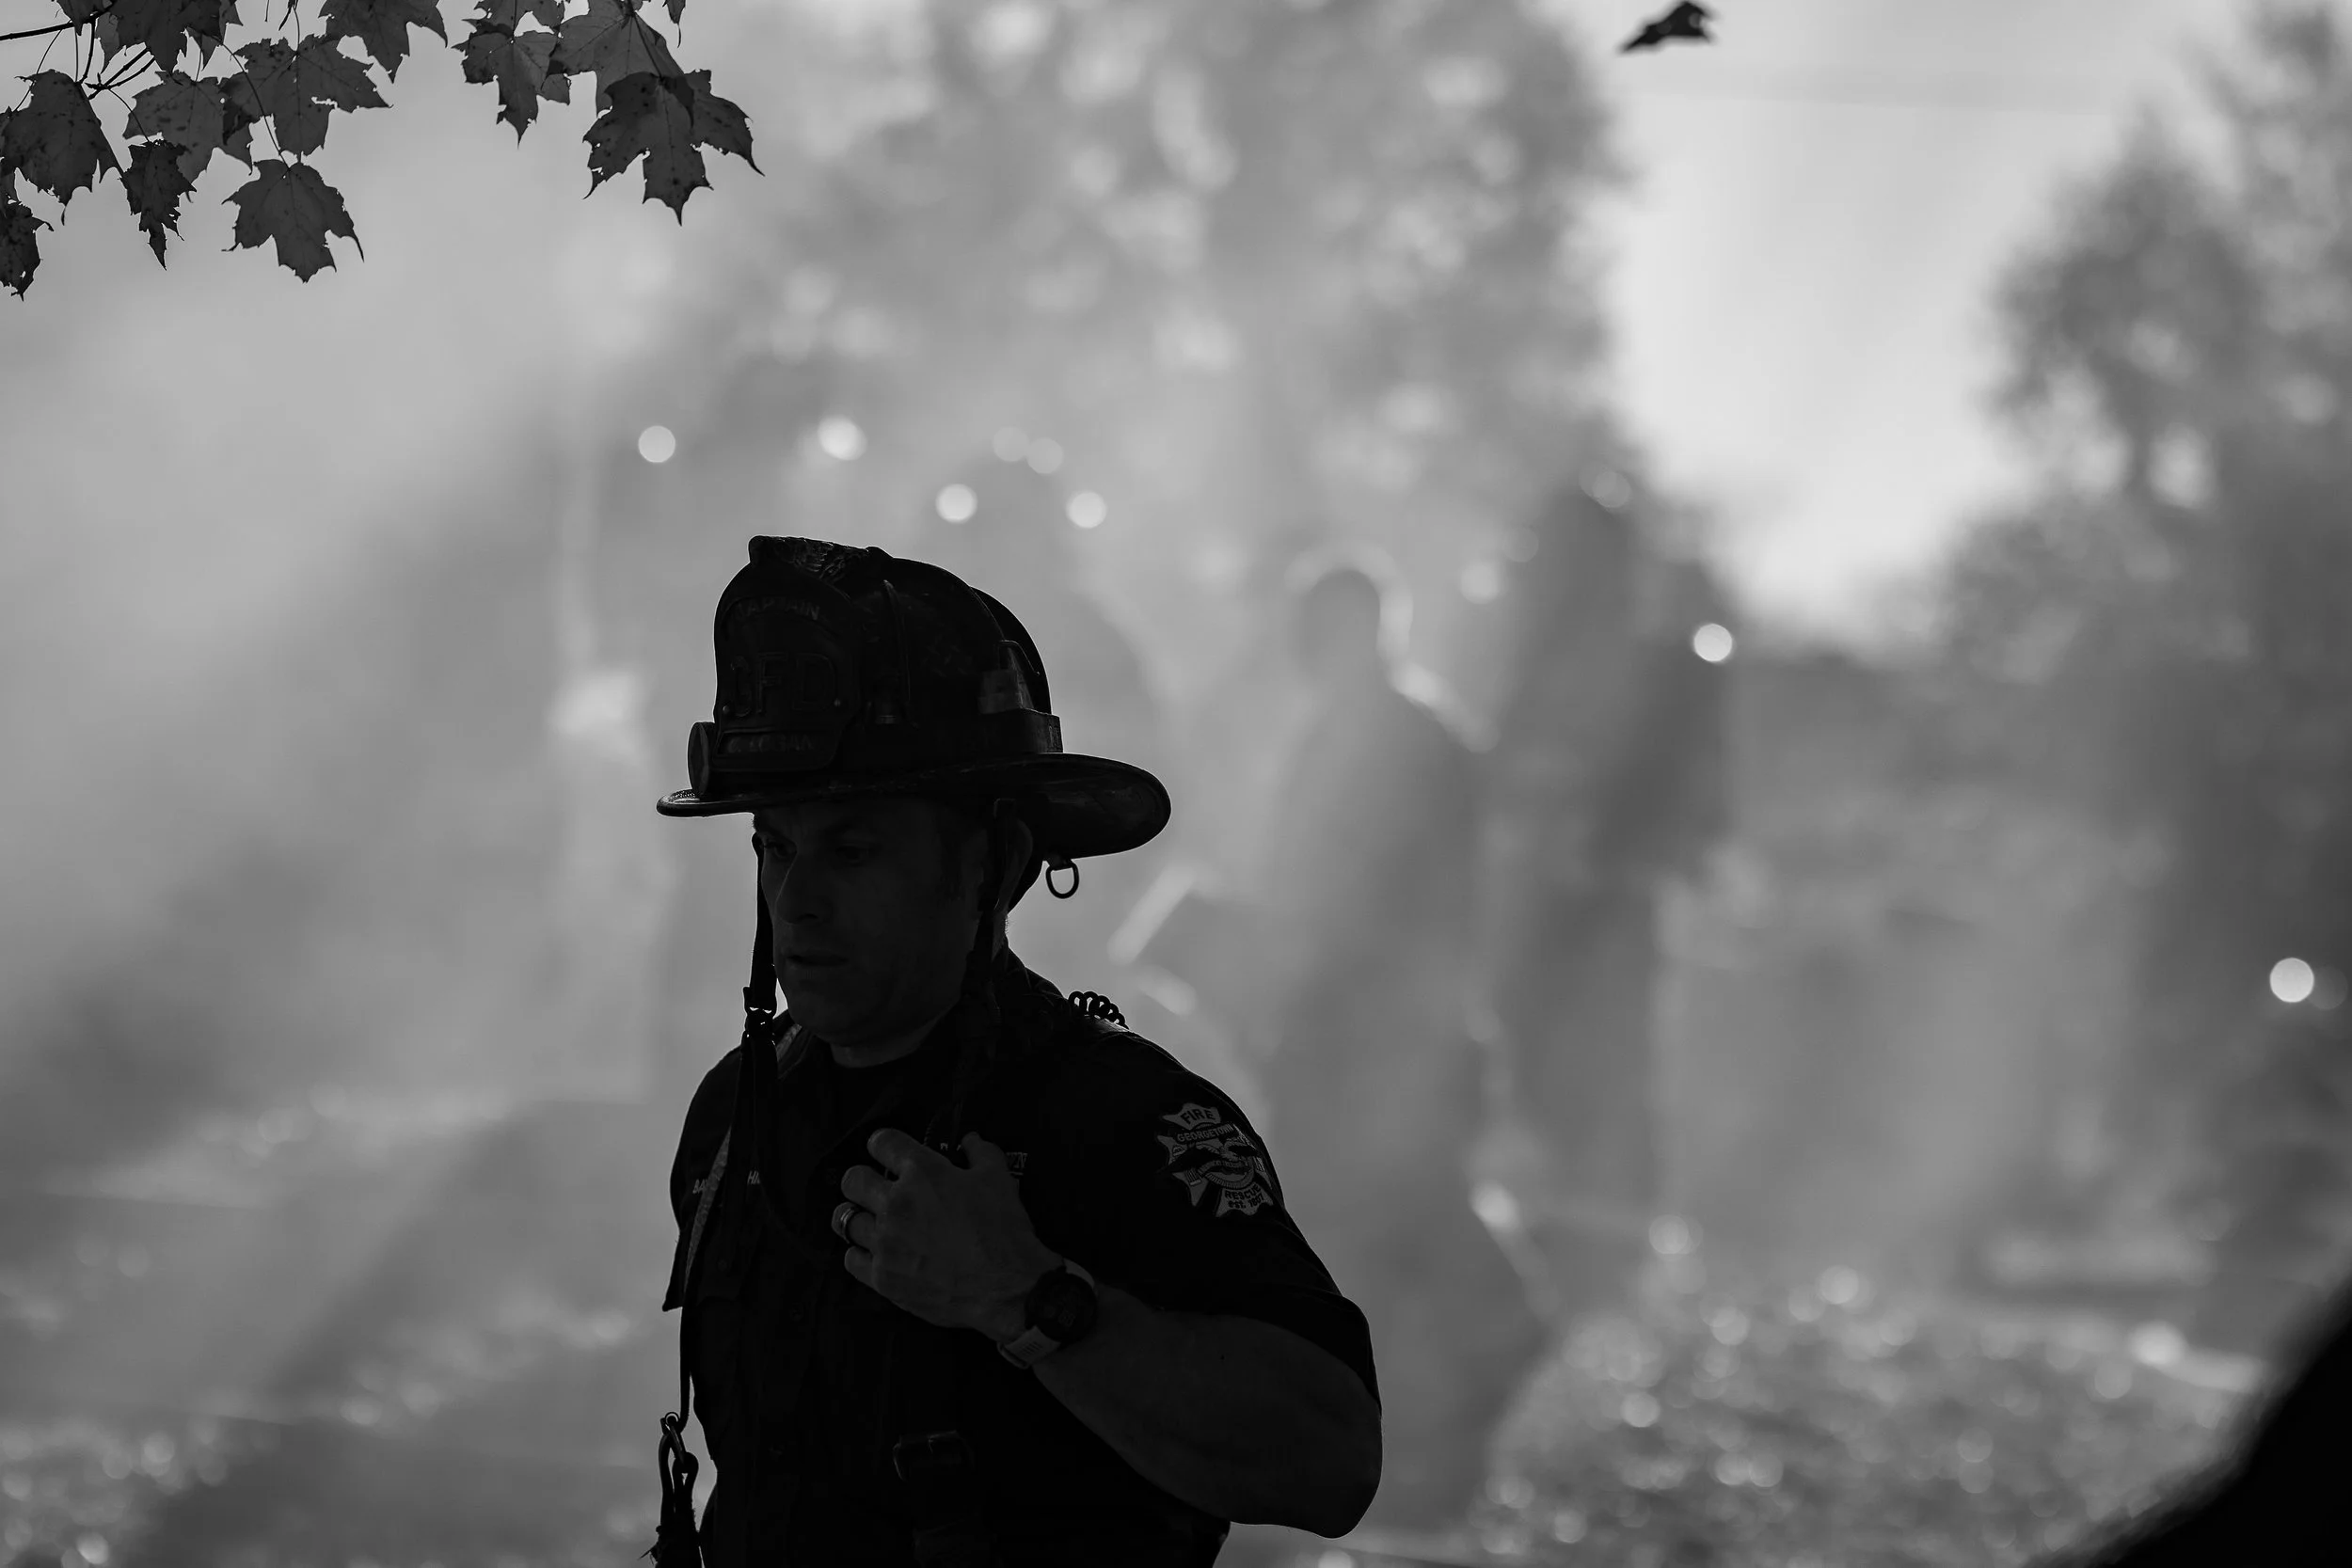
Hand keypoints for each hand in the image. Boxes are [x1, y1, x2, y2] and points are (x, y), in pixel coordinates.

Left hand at [838, 1130, 1060, 1340]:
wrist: (1006, 1287)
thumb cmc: (1003, 1232)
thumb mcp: (999, 1179)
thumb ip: (980, 1152)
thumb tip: (970, 1140)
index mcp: (922, 1172)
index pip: (882, 1142)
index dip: (883, 1144)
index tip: (886, 1151)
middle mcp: (896, 1203)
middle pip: (853, 1180)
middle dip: (862, 1179)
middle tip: (874, 1187)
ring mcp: (885, 1242)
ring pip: (844, 1220)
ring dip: (857, 1216)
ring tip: (869, 1221)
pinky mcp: (883, 1277)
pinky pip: (851, 1259)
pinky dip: (859, 1253)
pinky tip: (873, 1253)